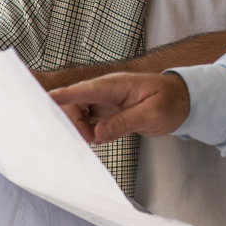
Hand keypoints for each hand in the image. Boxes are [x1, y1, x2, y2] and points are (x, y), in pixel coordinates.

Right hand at [49, 73, 189, 143]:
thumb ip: (125, 122)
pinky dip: (86, 131)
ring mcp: (104, 100)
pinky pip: (87, 120)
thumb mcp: (152, 114)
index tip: (43, 101)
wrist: (182, 100)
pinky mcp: (106, 111)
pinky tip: (95, 139)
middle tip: (88, 139)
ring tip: (94, 140)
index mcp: (115, 85)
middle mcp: (106, 91)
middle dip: (72, 121)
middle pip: (74, 103)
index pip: (83, 89)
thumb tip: (97, 134)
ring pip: (77, 112)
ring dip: (78, 128)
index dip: (62, 96)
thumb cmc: (170, 101)